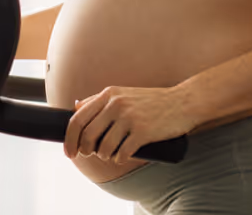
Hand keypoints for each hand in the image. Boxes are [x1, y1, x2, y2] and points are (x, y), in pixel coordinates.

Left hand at [63, 85, 196, 163]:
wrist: (182, 102)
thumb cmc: (152, 101)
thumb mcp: (123, 93)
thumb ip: (100, 100)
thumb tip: (76, 107)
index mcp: (109, 94)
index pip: (78, 118)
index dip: (69, 138)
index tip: (69, 151)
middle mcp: (116, 104)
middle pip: (87, 135)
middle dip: (84, 150)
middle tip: (88, 155)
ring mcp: (129, 117)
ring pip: (104, 147)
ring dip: (104, 156)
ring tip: (110, 155)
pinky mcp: (142, 132)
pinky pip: (122, 153)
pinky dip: (119, 159)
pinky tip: (123, 156)